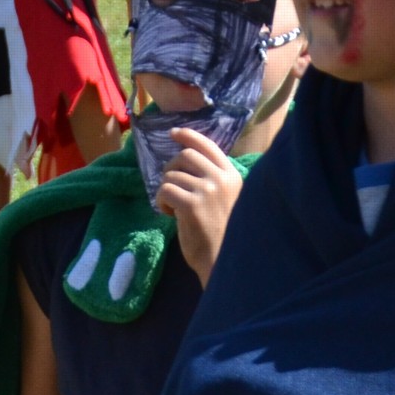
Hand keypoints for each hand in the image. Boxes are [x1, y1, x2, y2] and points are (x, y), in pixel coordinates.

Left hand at [155, 128, 244, 279]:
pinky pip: (165, 191)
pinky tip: (170, 214)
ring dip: (166, 191)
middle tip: (170, 187)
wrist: (223, 260)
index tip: (173, 133)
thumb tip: (186, 162)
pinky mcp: (192, 205)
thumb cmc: (224, 235)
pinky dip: (162, 202)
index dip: (188, 136)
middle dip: (171, 169)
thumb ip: (214, 181)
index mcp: (232, 176)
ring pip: (171, 176)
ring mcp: (207, 190)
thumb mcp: (227, 200)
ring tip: (173, 209)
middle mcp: (221, 179)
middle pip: (185, 157)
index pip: (207, 146)